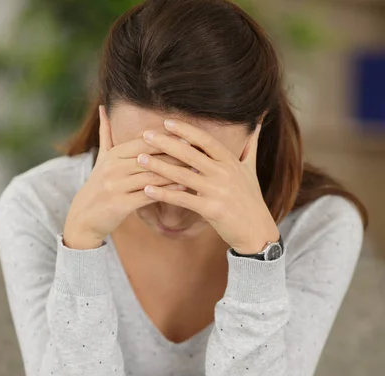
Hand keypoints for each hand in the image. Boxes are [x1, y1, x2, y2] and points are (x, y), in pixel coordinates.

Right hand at [63, 106, 185, 248]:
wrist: (84, 217)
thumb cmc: (98, 186)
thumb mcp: (101, 159)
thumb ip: (106, 134)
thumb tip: (103, 107)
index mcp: (112, 156)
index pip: (143, 143)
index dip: (165, 138)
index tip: (187, 135)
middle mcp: (113, 169)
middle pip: (149, 158)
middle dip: (175, 154)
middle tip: (198, 151)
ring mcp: (116, 186)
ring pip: (151, 176)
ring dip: (175, 173)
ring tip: (195, 169)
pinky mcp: (120, 205)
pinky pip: (148, 196)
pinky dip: (167, 191)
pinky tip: (182, 189)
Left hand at [139, 118, 279, 253]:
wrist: (257, 231)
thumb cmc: (252, 200)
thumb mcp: (252, 169)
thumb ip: (251, 146)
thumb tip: (259, 122)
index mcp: (230, 162)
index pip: (205, 140)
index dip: (185, 130)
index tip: (166, 122)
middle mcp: (224, 173)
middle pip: (190, 153)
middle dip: (165, 143)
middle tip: (145, 135)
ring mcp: (217, 191)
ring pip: (183, 175)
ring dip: (159, 167)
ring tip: (139, 159)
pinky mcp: (211, 209)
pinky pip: (183, 199)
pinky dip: (164, 194)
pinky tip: (147, 191)